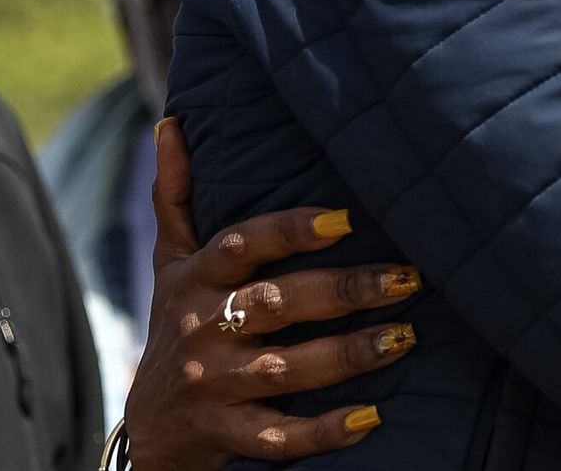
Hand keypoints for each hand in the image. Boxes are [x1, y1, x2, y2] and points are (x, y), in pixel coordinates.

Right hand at [124, 119, 420, 467]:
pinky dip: (323, 432)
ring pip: (285, 369)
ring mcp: (213, 385)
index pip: (242, 245)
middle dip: (345, 291)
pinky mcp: (225, 435)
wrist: (151, 428)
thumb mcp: (171, 262)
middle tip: (409, 278)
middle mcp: (202, 329)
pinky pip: (277, 438)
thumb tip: (171, 121)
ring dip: (348, 355)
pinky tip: (372, 418)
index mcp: (196, 278)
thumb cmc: (179, 324)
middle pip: (276, 304)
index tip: (347, 218)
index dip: (291, 230)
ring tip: (406, 337)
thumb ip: (176, 195)